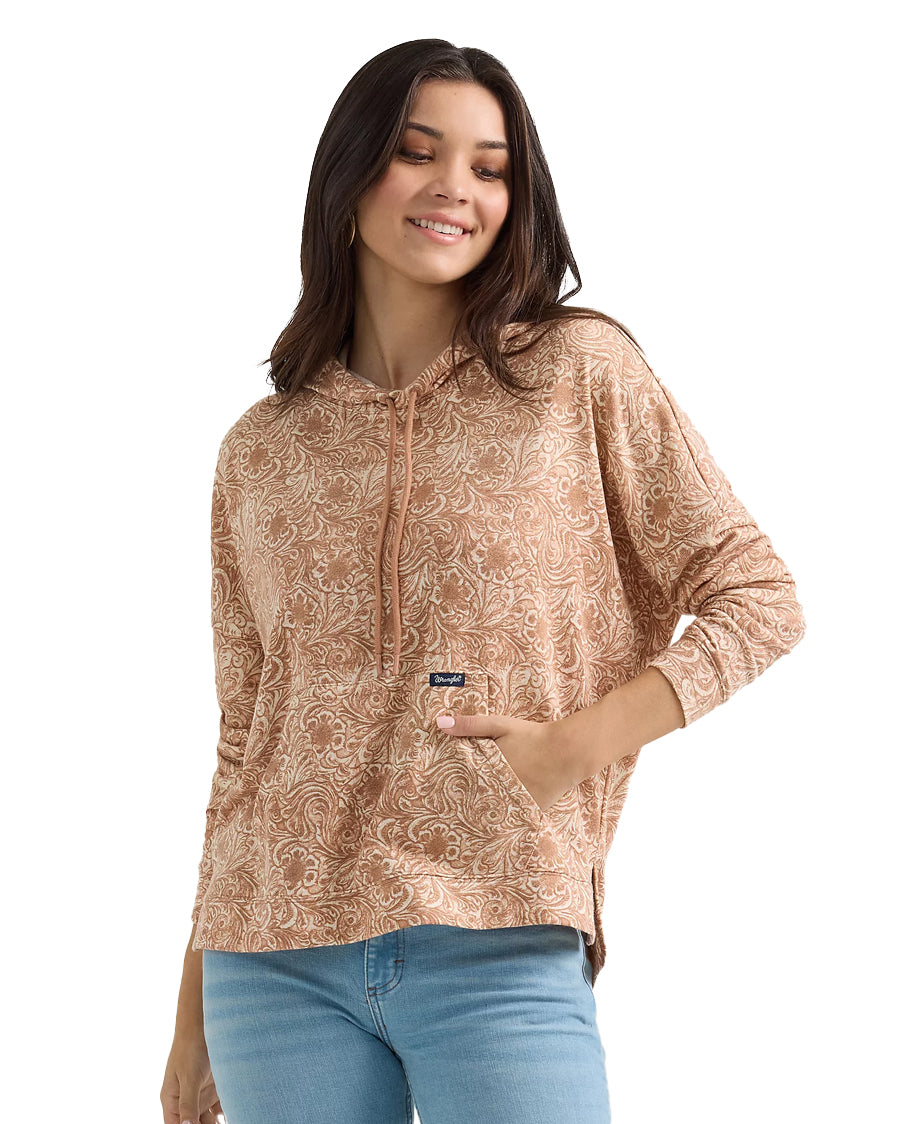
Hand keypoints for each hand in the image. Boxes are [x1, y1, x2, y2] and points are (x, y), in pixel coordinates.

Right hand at [160, 1028, 225, 1123]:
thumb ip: (188, 1104)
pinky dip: (227, 1115)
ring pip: (208, 1120)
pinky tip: (238, 1115)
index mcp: (172, 1100)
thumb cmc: (190, 1047)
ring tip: (232, 1122)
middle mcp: (186, 1101)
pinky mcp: (216, 1089)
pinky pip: (221, 1109)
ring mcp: (201, 1095)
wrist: (206, 1022)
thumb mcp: (188, 1077)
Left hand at [435, 711, 584, 811]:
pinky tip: (500, 826)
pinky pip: (517, 816)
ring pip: (497, 812)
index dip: (455, 791)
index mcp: (490, 771)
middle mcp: (502, 789)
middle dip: (469, 805)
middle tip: (453, 815)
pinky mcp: (534, 809)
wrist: (568, 750)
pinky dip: (510, 818)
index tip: (443, 798)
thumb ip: (470, 725)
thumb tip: (439, 722)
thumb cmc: (532, 736)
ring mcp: (518, 802)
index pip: (465, 786)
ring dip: (488, 814)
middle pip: (479, 802)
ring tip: (471, 826)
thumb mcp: (499, 725)